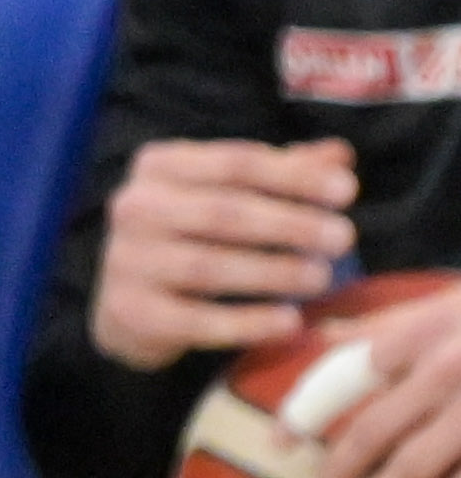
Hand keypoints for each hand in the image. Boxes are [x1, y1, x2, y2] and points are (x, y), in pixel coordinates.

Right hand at [95, 137, 356, 366]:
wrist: (132, 305)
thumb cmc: (192, 237)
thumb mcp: (225, 195)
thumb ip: (280, 175)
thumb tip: (340, 155)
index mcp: (160, 167)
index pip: (233, 163)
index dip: (293, 176)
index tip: (347, 190)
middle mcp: (136, 207)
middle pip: (221, 212)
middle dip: (289, 223)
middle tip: (344, 236)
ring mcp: (130, 260)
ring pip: (208, 266)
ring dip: (272, 271)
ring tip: (322, 276)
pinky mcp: (136, 312)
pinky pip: (198, 320)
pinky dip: (248, 322)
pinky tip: (290, 322)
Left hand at [314, 281, 460, 477]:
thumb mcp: (447, 301)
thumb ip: (389, 322)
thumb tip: (326, 333)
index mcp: (425, 334)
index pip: (344, 377)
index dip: (305, 412)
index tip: (283, 440)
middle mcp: (448, 374)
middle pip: (375, 436)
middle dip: (342, 472)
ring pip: (414, 471)